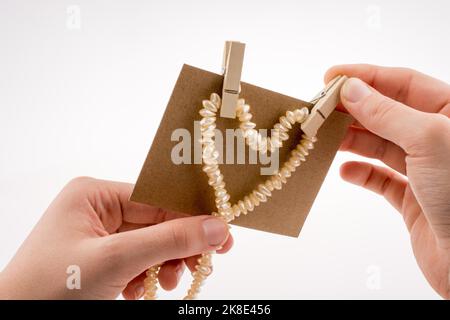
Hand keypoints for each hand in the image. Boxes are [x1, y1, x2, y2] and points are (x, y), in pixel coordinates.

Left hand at [0, 177, 231, 298]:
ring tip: (165, 283)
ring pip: (150, 244)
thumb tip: (216, 228)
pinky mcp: (100, 260)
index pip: (157, 199)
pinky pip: (137, 262)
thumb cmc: (49, 288)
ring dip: (164, 264)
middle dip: (178, 246)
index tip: (223, 232)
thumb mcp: (116, 260)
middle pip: (157, 222)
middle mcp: (97, 210)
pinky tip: (141, 292)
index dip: (192, 216)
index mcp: (94, 194)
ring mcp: (98, 236)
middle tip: (205, 264)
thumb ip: (169, 241)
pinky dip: (146, 277)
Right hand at [325, 64, 449, 298]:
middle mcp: (437, 138)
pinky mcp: (411, 198)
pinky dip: (360, 173)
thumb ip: (386, 112)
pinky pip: (379, 179)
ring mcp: (424, 169)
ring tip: (325, 139)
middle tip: (320, 110)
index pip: (403, 83)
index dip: (366, 76)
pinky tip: (345, 171)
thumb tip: (351, 89)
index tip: (332, 77)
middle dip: (353, 110)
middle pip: (386, 113)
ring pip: (379, 145)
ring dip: (351, 140)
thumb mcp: (427, 139)